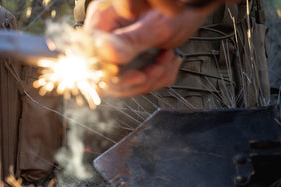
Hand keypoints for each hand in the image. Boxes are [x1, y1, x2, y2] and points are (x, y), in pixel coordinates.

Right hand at [83, 0, 221, 96]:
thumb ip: (129, 40)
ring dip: (151, 78)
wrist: (192, 8)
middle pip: (106, 74)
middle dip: (137, 78)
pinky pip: (136, 82)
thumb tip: (104, 51)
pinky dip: (156, 77)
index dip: (109, 73)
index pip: (91, 55)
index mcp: (103, 21)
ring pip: (123, 82)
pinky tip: (167, 61)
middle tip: (158, 68)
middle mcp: (106, 36)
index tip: (137, 76)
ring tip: (168, 59)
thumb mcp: (155, 25)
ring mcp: (117, 50)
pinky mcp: (129, 60)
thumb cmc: (177, 7)